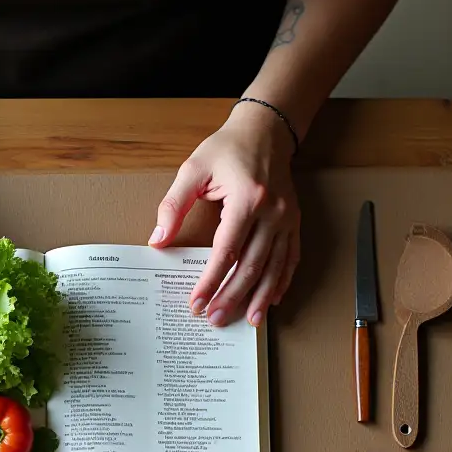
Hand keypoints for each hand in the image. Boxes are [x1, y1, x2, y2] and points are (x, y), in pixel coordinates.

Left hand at [150, 101, 300, 326]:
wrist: (265, 131)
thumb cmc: (227, 148)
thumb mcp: (192, 169)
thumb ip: (173, 205)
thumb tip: (157, 240)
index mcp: (247, 200)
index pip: (226, 252)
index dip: (211, 281)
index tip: (197, 302)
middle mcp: (272, 213)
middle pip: (251, 266)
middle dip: (232, 296)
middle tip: (216, 319)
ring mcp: (287, 219)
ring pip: (275, 267)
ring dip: (260, 297)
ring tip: (247, 320)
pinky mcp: (294, 222)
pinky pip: (290, 257)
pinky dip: (282, 281)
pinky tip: (272, 299)